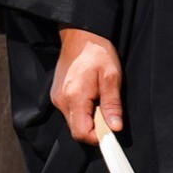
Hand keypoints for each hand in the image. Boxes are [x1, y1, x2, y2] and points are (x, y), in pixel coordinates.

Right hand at [53, 27, 122, 143]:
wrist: (80, 35)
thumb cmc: (97, 52)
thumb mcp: (111, 76)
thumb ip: (112, 104)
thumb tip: (115, 128)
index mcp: (75, 97)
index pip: (82, 133)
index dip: (97, 137)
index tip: (111, 130)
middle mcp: (61, 101)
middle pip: (77, 130)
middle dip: (94, 127)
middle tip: (106, 110)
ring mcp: (57, 98)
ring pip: (73, 122)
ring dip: (88, 118)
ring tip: (98, 98)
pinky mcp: (57, 95)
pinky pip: (70, 112)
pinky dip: (82, 110)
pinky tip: (90, 95)